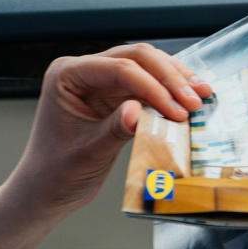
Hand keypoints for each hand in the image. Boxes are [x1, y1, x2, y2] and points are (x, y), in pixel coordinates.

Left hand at [10, 43, 213, 215]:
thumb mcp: (87, 154)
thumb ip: (113, 130)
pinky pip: (147, 84)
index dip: (152, 87)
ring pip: (146, 65)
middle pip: (136, 57)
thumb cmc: (56, 173)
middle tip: (194, 100)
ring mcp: (100, 80)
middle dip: (169, 77)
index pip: (119, 69)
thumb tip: (138, 112)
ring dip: (175, 79)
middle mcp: (84, 70)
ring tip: (201, 94)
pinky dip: (169, 91)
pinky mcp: (115, 93)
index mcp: (67, 75)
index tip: (177, 110)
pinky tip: (190, 97)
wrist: (46, 191)